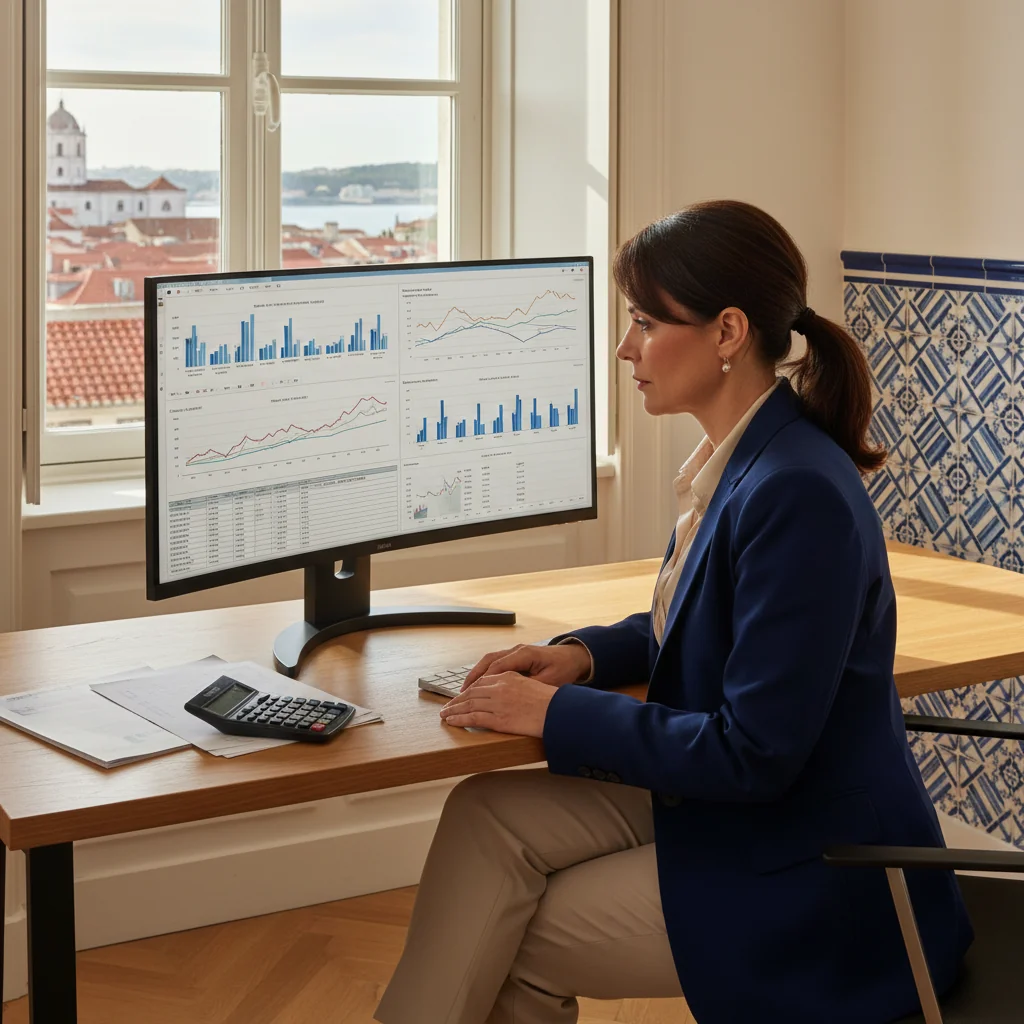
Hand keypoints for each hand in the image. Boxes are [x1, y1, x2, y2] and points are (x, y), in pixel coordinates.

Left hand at [440, 673, 556, 736]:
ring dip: (454, 710)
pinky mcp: (498, 719)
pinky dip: (459, 719)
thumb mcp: (534, 685)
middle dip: (457, 700)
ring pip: (468, 704)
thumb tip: (511, 696)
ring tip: (445, 714)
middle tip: (447, 706)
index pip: (483, 681)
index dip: (470, 689)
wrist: (560, 712)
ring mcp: (498, 703)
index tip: (462, 695)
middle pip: (472, 692)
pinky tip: (451, 722)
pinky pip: (472, 718)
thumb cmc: (552, 702)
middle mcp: (501, 687)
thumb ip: (518, 687)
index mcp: (510, 677)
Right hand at [462, 642, 591, 691]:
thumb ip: (531, 687)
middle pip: (488, 661)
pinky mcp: (515, 656)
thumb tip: (513, 698)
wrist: (573, 657)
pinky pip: (495, 663)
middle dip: (473, 677)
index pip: (497, 666)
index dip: (483, 680)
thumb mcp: (550, 681)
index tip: (472, 694)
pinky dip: (484, 673)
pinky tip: (478, 685)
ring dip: (476, 674)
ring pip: (489, 661)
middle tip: (461, 693)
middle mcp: (516, 650)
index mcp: (525, 654)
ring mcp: (515, 651)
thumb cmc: (564, 669)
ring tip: (465, 690)